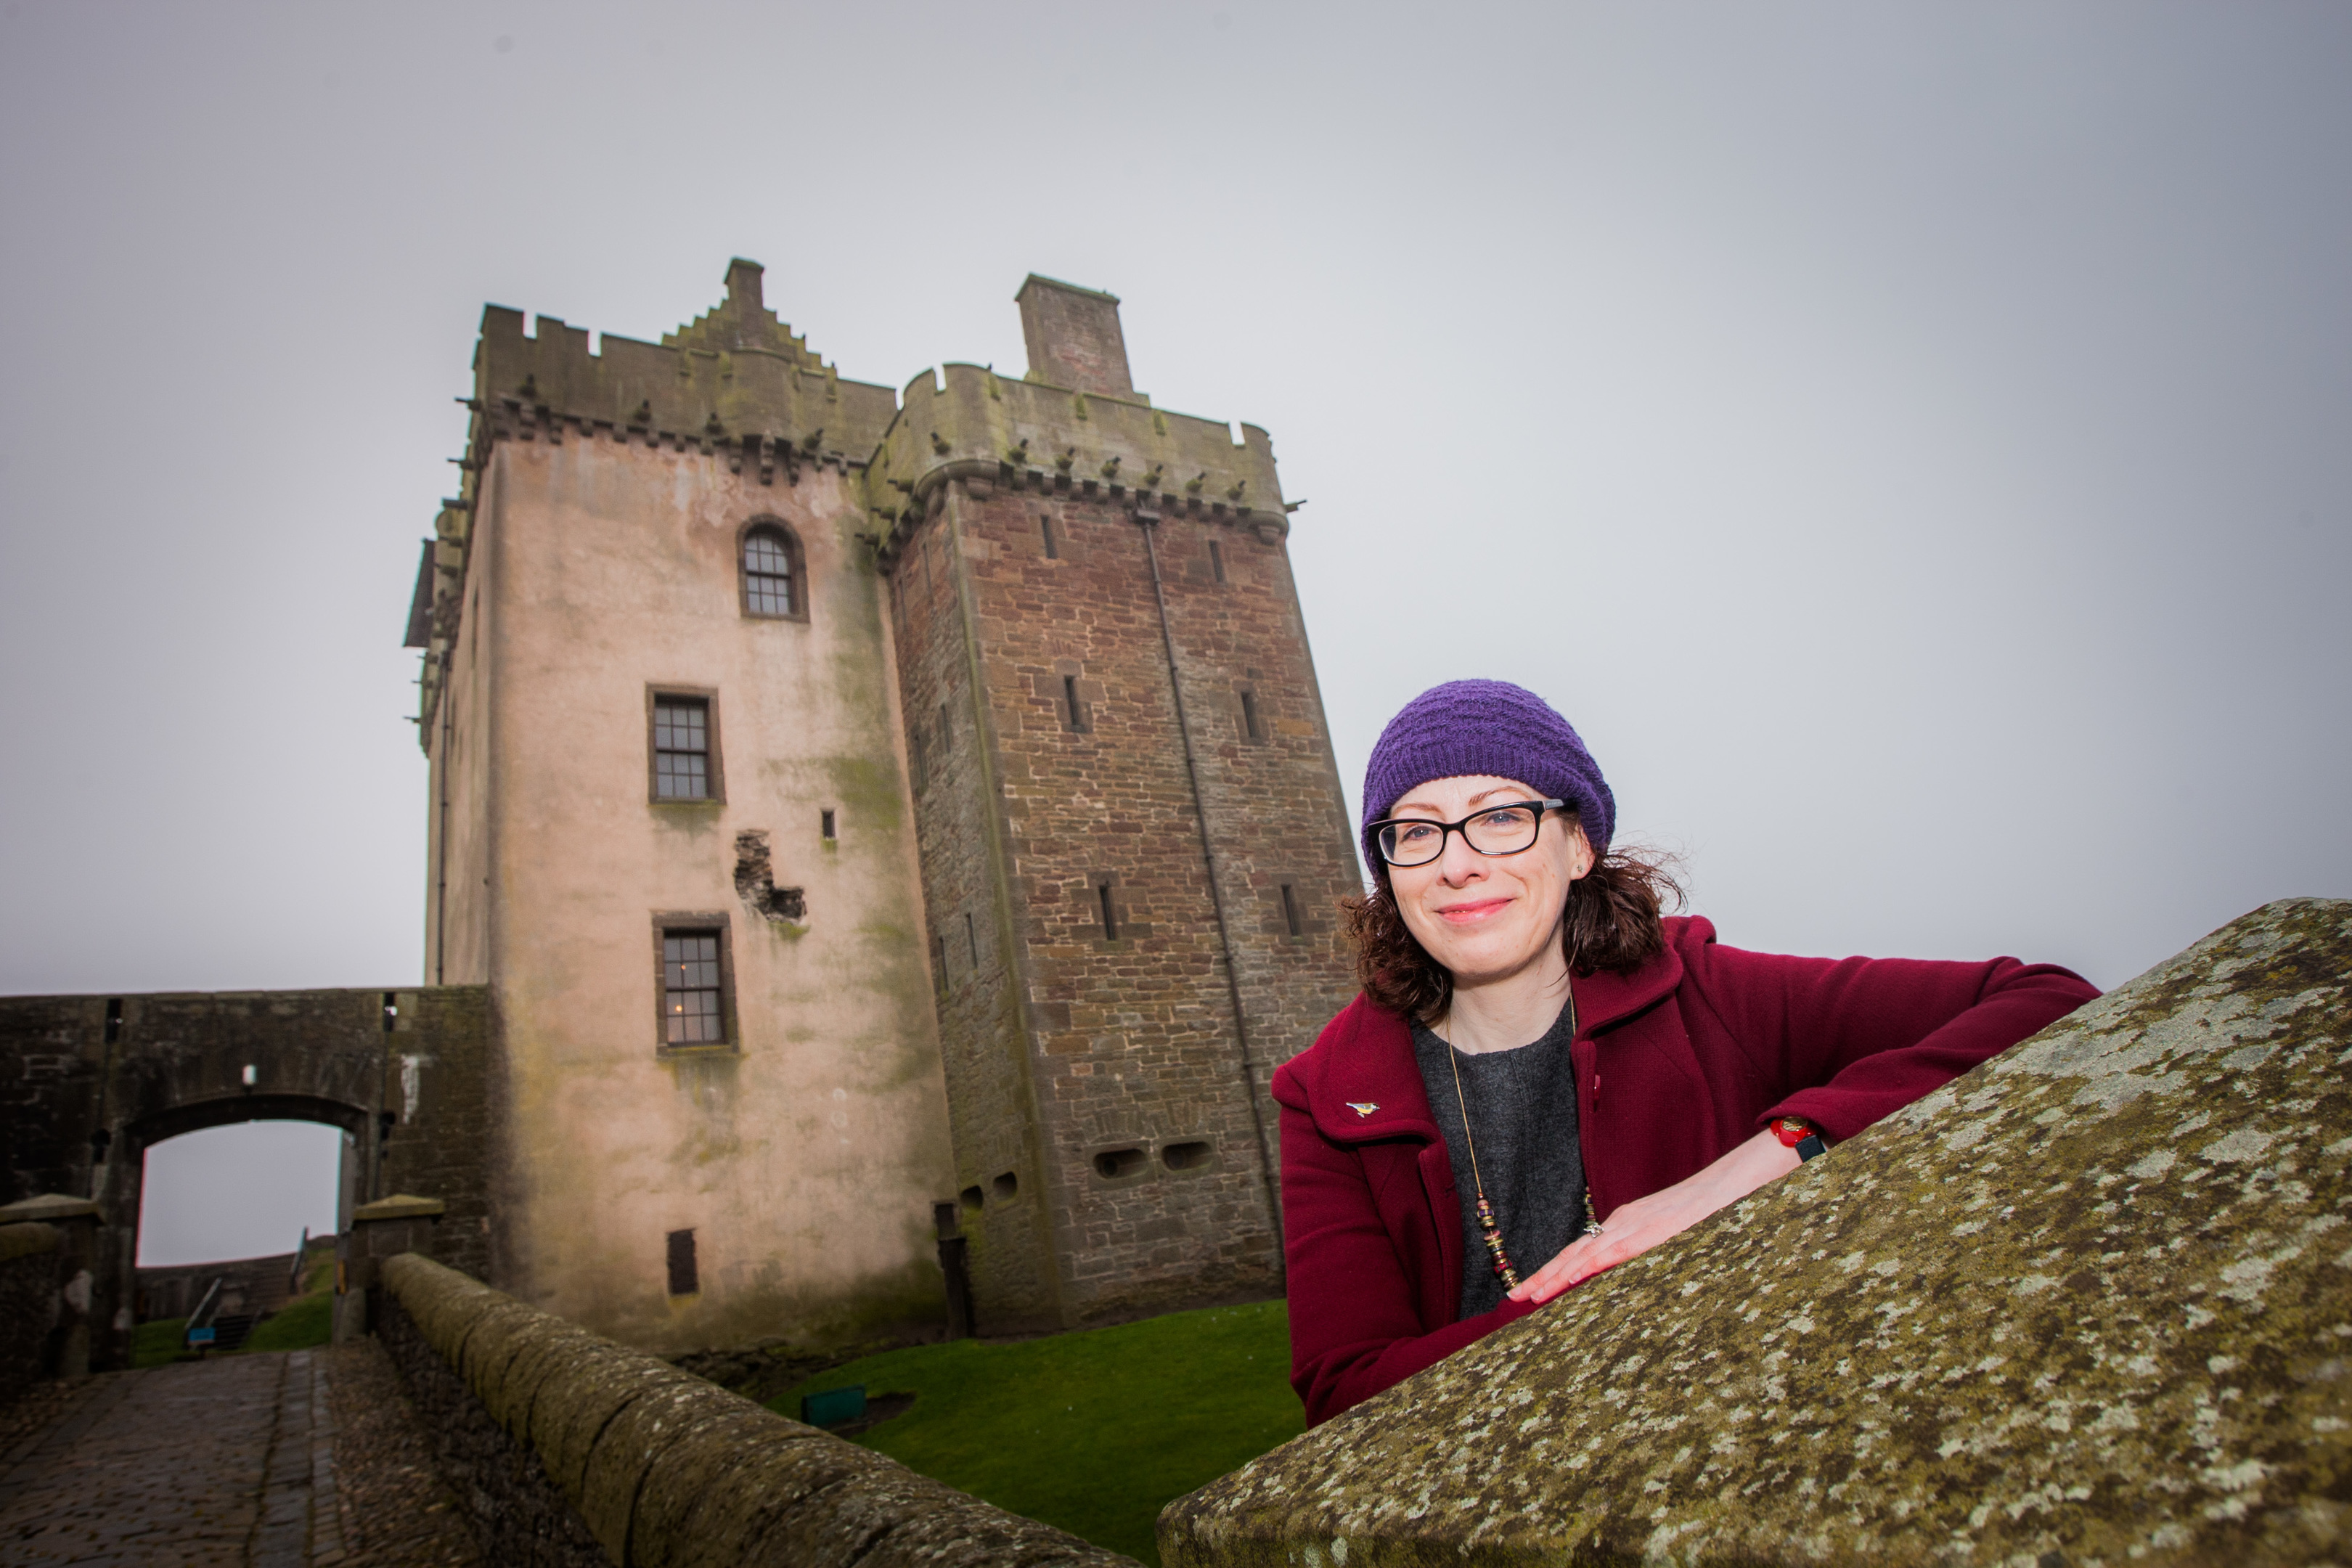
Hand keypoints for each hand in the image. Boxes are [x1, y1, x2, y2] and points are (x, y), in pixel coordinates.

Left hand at [1507, 1129, 1801, 1304]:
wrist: (1727, 1187)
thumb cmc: (1702, 1215)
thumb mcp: (1666, 1236)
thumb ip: (1644, 1253)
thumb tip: (1627, 1277)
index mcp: (1623, 1224)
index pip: (1579, 1250)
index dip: (1553, 1270)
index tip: (1530, 1289)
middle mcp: (1620, 1222)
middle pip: (1571, 1252)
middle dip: (1541, 1276)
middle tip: (1513, 1297)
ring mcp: (1633, 1226)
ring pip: (1584, 1254)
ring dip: (1554, 1276)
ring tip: (1529, 1295)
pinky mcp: (1649, 1232)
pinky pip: (1612, 1252)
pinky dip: (1588, 1267)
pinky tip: (1570, 1279)